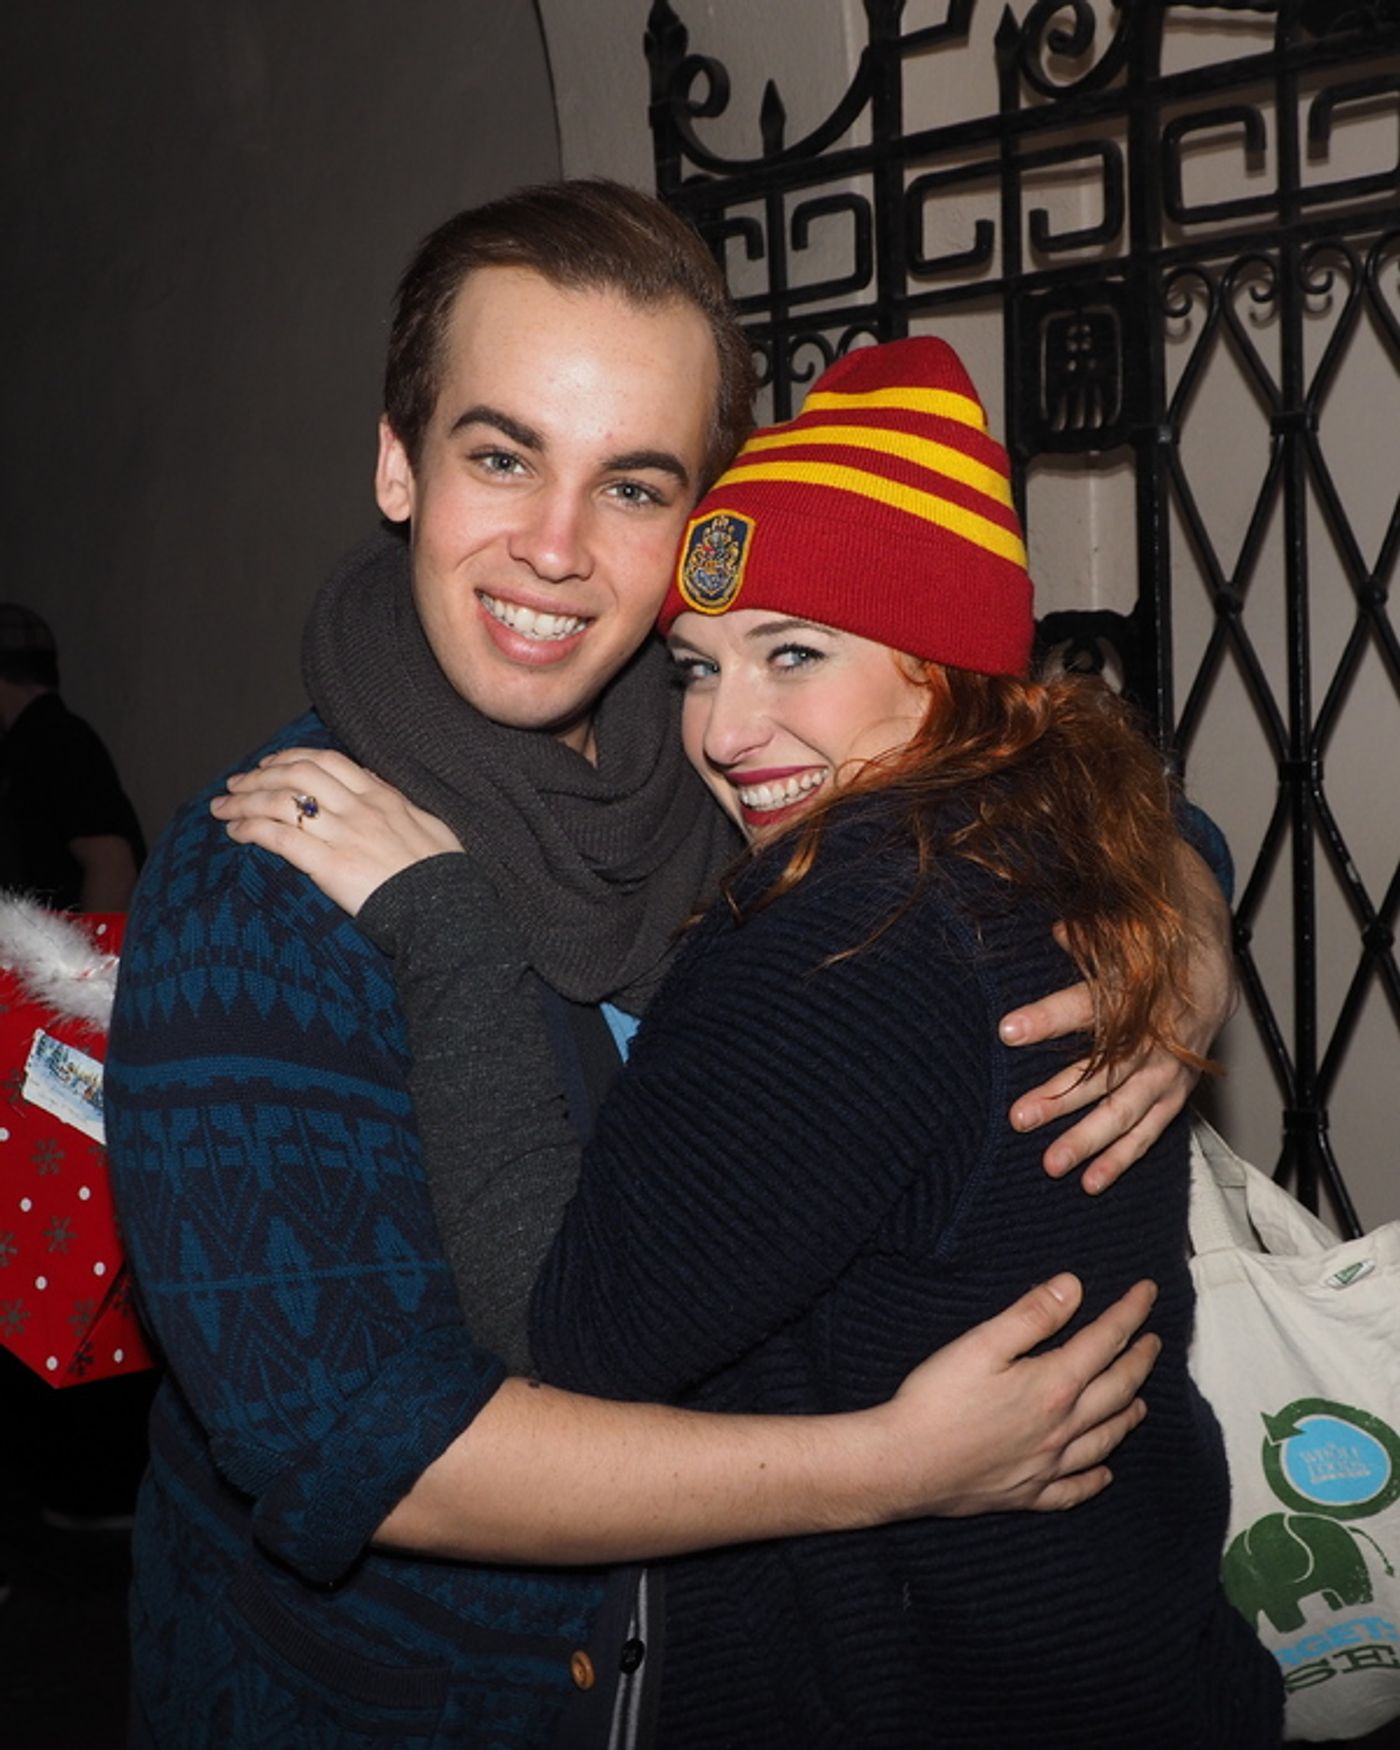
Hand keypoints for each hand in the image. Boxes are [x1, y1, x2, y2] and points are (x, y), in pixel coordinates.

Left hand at [210, 747, 462, 916]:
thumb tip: (373, 780)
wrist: (447, 912)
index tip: (269, 764)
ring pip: (281, 801)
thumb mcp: (429, 825)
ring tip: (222, 808)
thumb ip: (397, 801)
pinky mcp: (329, 865)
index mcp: (382, 797)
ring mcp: (344, 835)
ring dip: (244, 801)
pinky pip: (280, 838)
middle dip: (258, 776)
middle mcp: (359, 808)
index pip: (327, 762)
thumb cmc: (443, 876)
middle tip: (234, 785)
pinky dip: (251, 829)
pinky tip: (235, 832)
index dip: (290, 758)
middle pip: (296, 774)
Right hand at [872, 1275, 1158, 1517]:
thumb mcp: (981, 1344)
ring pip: (1102, 1439)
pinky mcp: (1025, 1494)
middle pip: (1114, 1390)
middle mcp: (1060, 1429)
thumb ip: (1032, 1315)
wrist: (903, 1464)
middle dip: (1138, 1361)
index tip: (1147, 1292)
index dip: (1129, 1314)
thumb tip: (1074, 1287)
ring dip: (1126, 1416)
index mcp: (1052, 1386)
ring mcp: (1045, 1466)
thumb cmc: (936, 1400)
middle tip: (1154, 1342)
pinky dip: (1094, 1480)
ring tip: (1141, 1403)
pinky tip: (1104, 1473)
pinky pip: (1073, 1490)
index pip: (1104, 1341)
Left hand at [1000, 844, 1236, 1192]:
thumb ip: (1088, 938)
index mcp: (1141, 989)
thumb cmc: (1147, 947)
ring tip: (1050, 1163)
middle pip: (1108, 1072)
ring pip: (1128, 1110)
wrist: (1208, 966)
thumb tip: (1058, 932)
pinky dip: (1123, 1157)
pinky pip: (1150, 1130)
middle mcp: (1159, 1036)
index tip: (1006, 1032)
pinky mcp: (1176, 1094)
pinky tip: (1090, 1182)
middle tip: (1018, 1118)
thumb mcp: (1120, 930)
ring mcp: (1170, 1071)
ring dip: (1089, 1139)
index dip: (1049, 1019)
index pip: (1091, 1006)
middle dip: (1062, 1097)